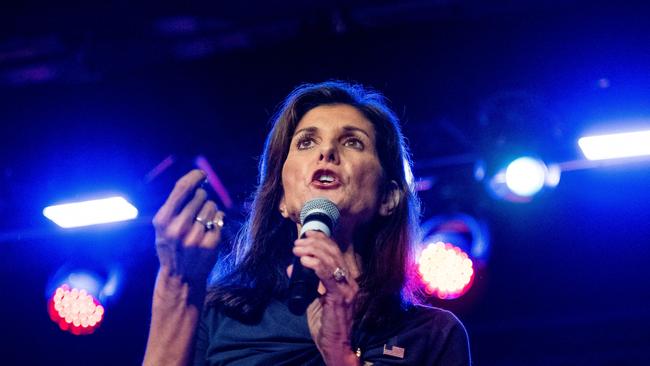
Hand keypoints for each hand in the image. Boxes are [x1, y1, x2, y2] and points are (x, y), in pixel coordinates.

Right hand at [152, 169, 223, 287]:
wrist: (180, 277)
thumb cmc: (172, 245)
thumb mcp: (164, 226)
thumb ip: (175, 205)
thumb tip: (196, 180)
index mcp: (163, 220)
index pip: (182, 188)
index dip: (194, 176)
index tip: (202, 173)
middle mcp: (178, 228)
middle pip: (200, 195)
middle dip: (201, 198)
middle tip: (196, 211)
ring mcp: (195, 237)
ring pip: (212, 206)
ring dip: (210, 210)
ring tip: (201, 223)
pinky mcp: (210, 244)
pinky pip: (219, 219)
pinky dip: (217, 221)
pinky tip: (208, 231)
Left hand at [291, 231, 360, 364]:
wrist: (334, 345)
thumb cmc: (326, 325)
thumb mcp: (313, 300)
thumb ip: (306, 283)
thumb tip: (291, 268)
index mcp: (346, 280)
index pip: (336, 253)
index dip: (322, 240)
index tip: (307, 234)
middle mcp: (350, 282)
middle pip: (334, 253)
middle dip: (315, 243)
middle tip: (298, 243)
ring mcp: (347, 289)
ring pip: (331, 261)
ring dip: (312, 251)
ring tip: (297, 249)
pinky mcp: (340, 298)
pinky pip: (328, 276)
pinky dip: (315, 265)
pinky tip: (305, 261)